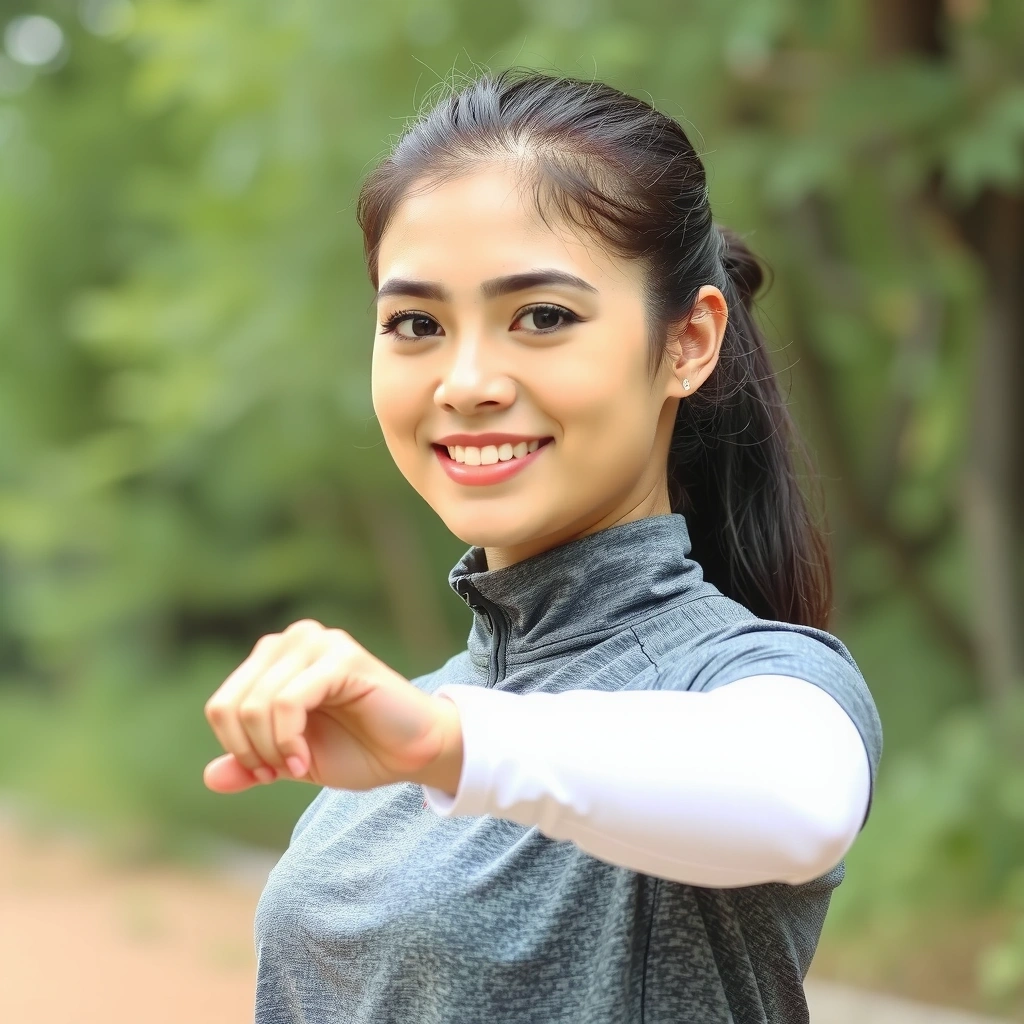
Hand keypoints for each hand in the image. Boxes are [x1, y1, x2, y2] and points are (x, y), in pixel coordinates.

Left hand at [202, 619, 462, 793]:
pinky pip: (288, 701)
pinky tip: (305, 760)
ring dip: (272, 750)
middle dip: (251, 751)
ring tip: (300, 766)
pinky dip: (288, 740)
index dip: (235, 748)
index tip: (268, 772)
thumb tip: (209, 778)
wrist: (412, 753)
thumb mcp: (289, 760)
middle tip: (281, 773)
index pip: (221, 705)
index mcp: (274, 657)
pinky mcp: (342, 657)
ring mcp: (318, 643)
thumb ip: (251, 763)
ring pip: (257, 705)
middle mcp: (293, 639)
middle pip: (231, 705)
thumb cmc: (356, 749)